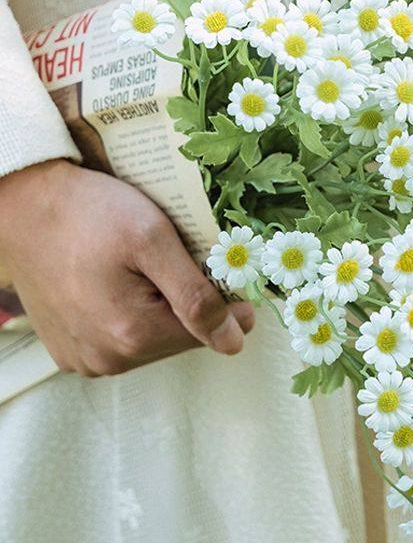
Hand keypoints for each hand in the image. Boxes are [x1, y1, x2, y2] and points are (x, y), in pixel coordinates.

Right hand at [0, 159, 254, 375]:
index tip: (224, 266)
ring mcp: (85, 359)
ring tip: (146, 268)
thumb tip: (233, 342)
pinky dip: (134, 313)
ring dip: (162, 308)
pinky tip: (123, 282)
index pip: (211, 331)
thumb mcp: (154, 240)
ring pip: (154, 340)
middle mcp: (106, 360)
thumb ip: (196, 295)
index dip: (228, 298)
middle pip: (181, 338)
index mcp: (132, 335)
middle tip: (176, 258)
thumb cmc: (90, 213)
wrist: (26, 204)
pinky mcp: (71, 350)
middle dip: (190, 301)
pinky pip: (123, 340)